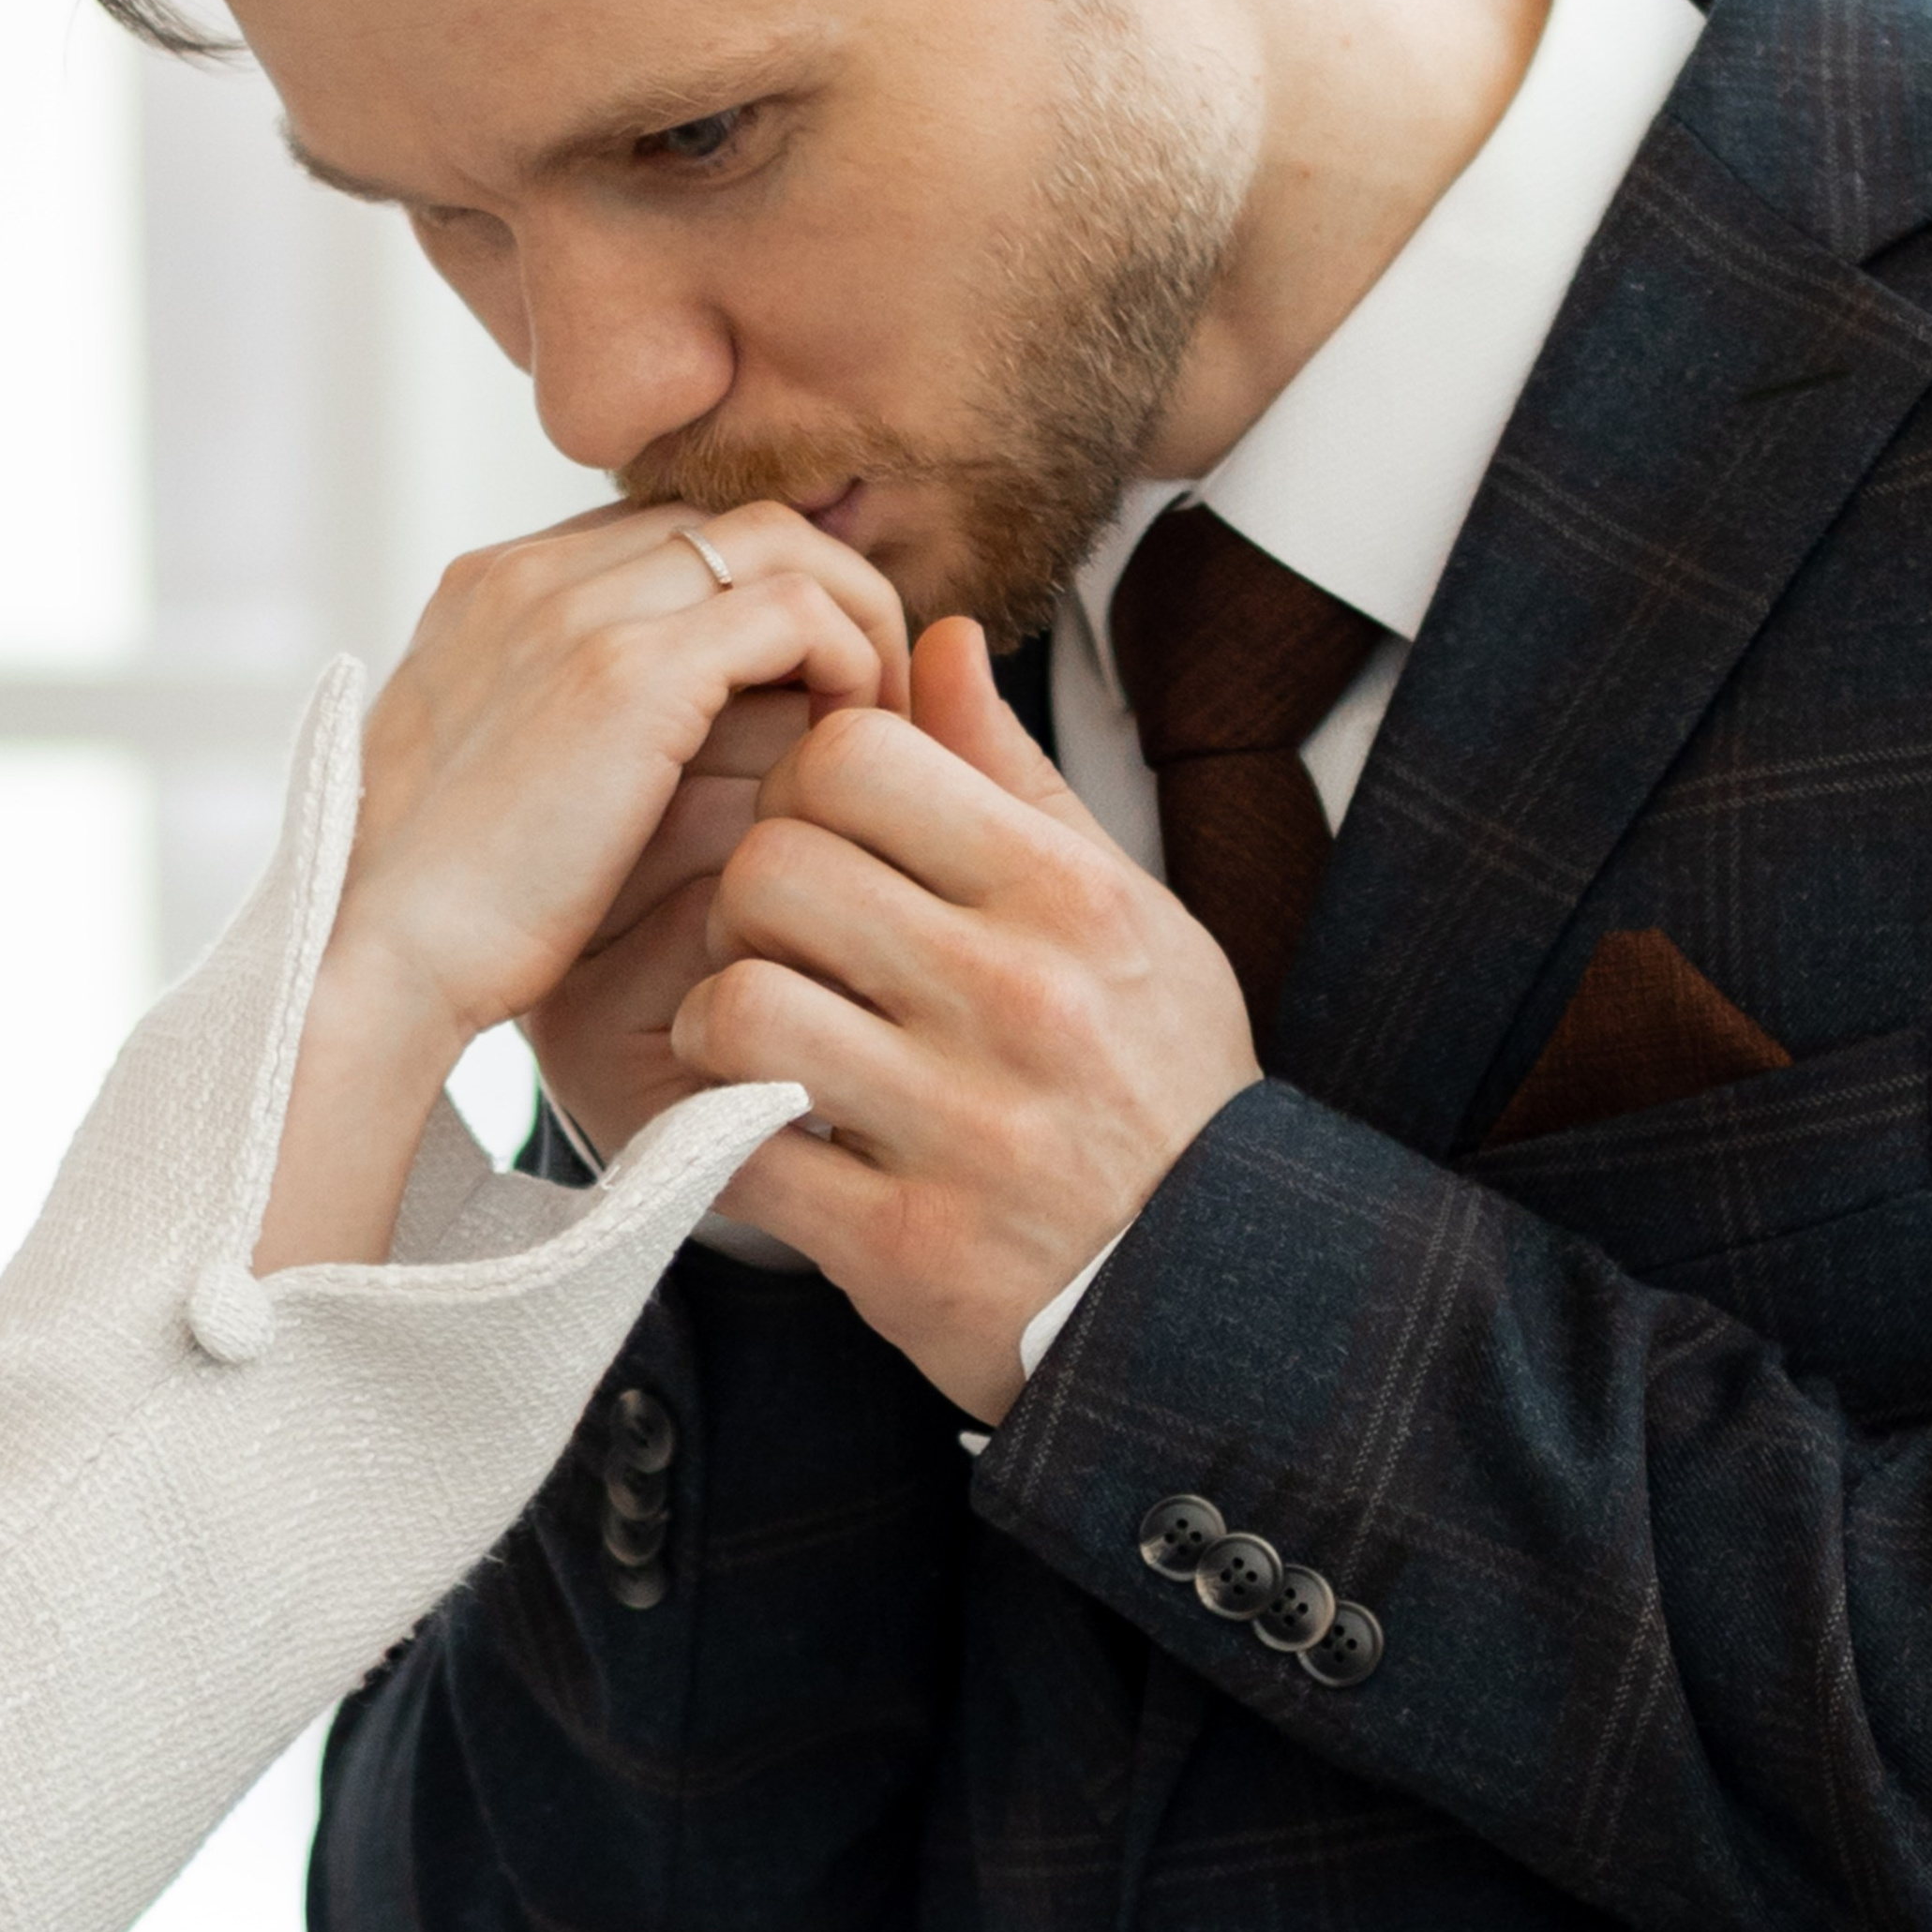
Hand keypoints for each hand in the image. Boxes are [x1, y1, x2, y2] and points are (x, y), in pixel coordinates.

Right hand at [255, 504, 907, 1271]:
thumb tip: (677, 738)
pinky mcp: (628, 670)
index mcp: (490, 591)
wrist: (370, 965)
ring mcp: (574, 608)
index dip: (756, 598)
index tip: (809, 685)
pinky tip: (857, 740)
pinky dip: (851, 658)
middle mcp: (529, 573)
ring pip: (781, 539)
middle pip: (730, 522)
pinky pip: (798, 608)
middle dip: (821, 590)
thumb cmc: (441, 920)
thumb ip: (569, 734)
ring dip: (855, 616)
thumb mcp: (495, 792)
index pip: (666, 538)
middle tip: (870, 690)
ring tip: (878, 714)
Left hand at [671, 619, 1258, 1416]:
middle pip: (773, 868)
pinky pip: (736, 1157)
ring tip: (760, 1043)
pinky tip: (769, 1140)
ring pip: (736, 1004)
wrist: (1214, 1293)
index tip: (822, 839)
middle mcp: (1019, 999)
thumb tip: (938, 637)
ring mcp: (961, 1127)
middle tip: (774, 945)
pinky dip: (725, 1148)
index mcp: (1068, 897)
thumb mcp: (1122, 911)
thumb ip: (1012, 777)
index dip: (805, 787)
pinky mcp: (904, 1247)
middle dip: (743, 902)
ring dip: (717, 1024)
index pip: (857, 756)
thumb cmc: (1155, 1079)